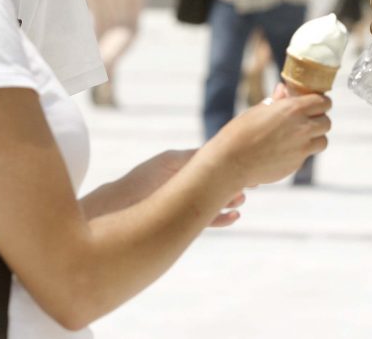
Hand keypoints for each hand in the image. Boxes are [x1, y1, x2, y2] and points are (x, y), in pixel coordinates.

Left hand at [123, 150, 245, 226]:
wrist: (118, 207)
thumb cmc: (142, 180)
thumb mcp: (171, 162)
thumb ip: (196, 159)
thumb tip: (220, 152)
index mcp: (184, 165)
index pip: (214, 161)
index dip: (232, 162)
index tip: (251, 161)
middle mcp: (187, 183)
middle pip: (218, 181)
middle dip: (235, 182)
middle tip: (254, 184)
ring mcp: (186, 202)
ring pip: (215, 200)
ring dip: (229, 200)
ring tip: (241, 200)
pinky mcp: (183, 220)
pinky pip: (207, 218)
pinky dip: (221, 218)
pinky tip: (233, 216)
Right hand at [210, 83, 330, 186]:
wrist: (231, 161)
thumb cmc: (241, 132)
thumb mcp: (258, 110)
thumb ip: (276, 100)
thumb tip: (283, 89)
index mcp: (294, 109)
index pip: (323, 102)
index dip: (321, 102)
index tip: (314, 104)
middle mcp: (303, 127)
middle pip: (326, 122)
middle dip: (319, 120)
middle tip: (308, 120)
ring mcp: (302, 148)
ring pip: (322, 141)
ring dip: (315, 137)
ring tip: (300, 136)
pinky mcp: (297, 164)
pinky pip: (307, 155)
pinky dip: (301, 151)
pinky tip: (285, 150)